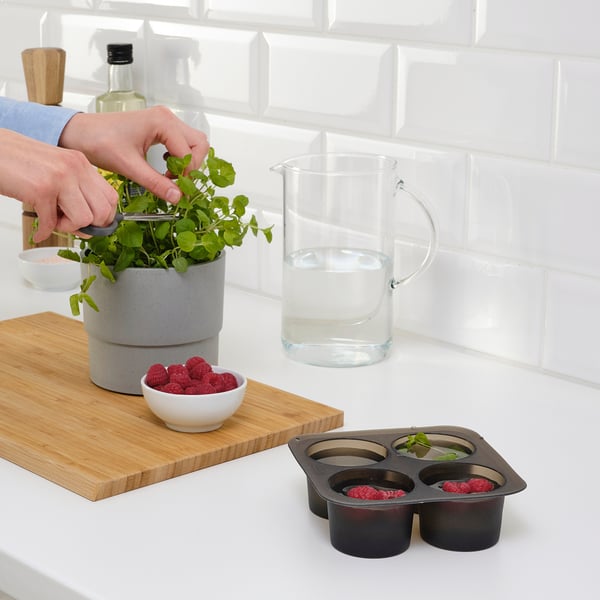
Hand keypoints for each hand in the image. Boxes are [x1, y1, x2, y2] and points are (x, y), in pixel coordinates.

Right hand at [0, 128, 117, 241]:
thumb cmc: (18, 161)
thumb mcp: (56, 169)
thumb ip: (75, 190)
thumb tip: (90, 222)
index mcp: (81, 163)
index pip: (111, 198)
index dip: (104, 217)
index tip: (91, 224)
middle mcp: (75, 168)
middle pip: (103, 211)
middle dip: (88, 226)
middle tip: (70, 224)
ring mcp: (60, 178)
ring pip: (84, 219)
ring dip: (68, 228)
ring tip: (52, 220)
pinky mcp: (41, 189)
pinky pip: (52, 223)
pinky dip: (44, 232)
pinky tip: (38, 231)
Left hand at [58, 106, 209, 203]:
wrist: (80, 133)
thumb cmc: (99, 141)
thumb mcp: (129, 166)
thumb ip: (156, 183)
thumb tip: (177, 197)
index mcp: (161, 122)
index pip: (189, 152)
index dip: (186, 174)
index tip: (177, 190)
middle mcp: (166, 118)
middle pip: (199, 143)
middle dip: (192, 165)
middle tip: (177, 181)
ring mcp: (164, 121)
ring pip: (193, 143)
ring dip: (187, 161)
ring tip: (170, 175)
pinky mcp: (160, 127)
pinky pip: (182, 142)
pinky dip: (179, 157)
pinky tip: (164, 166)